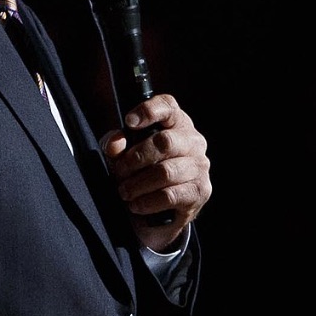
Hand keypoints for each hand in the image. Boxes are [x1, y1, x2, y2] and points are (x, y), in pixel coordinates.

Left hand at [100, 93, 210, 252]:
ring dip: (138, 184)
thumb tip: (114, 145)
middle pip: (165, 142)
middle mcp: (193, 141)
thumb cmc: (144, 171)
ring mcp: (199, 166)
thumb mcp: (124, 153)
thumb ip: (116, 144)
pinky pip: (170, 195)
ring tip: (125, 192)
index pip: (167, 106)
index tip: (129, 122)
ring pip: (166, 172)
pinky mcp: (200, 191)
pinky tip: (137, 205)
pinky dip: (148, 202)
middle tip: (119, 172)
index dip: (148, 111)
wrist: (164, 209)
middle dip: (136, 158)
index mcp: (176, 123)